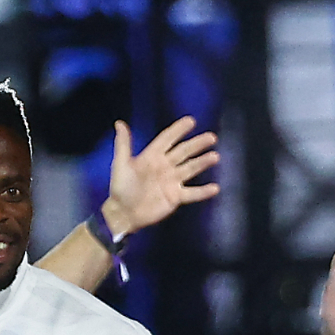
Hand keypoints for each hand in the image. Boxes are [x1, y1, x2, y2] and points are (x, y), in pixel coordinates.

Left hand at [103, 117, 223, 240]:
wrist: (123, 213)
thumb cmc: (121, 187)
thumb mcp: (120, 164)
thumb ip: (123, 144)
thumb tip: (119, 123)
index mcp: (152, 156)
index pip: (168, 139)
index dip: (178, 130)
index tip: (191, 121)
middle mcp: (165, 166)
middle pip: (184, 152)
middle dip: (197, 144)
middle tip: (211, 137)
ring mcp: (172, 181)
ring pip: (191, 169)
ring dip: (203, 163)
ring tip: (215, 157)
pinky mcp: (176, 197)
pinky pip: (192, 193)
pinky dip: (203, 191)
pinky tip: (215, 187)